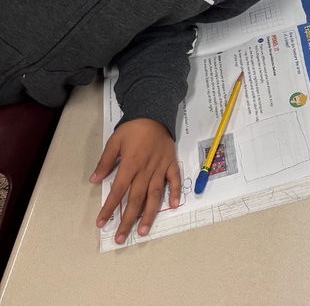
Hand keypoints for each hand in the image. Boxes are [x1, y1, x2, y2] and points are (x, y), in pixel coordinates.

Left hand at [91, 118, 180, 244]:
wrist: (154, 112)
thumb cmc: (133, 128)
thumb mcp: (114, 141)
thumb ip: (105, 161)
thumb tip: (94, 180)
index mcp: (130, 164)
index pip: (118, 191)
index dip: (109, 208)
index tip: (101, 223)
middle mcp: (145, 169)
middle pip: (136, 199)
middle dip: (127, 220)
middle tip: (121, 238)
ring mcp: (160, 167)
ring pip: (154, 194)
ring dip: (149, 214)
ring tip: (143, 230)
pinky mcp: (171, 163)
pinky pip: (174, 179)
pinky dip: (174, 192)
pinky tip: (172, 206)